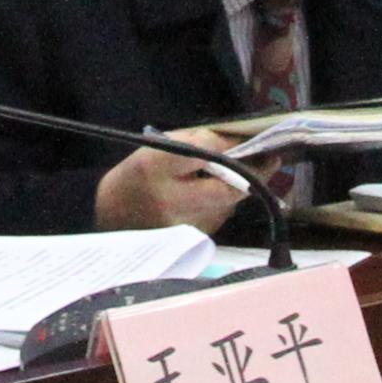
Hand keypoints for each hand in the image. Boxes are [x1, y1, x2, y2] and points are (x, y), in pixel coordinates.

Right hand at [93, 145, 250, 230]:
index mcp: (157, 167)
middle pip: (227, 188)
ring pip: (228, 204)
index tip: (259, 143)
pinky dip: (226, 203)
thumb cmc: (136, 176)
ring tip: (251, 171)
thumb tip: (238, 141)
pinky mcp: (192, 241)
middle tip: (271, 159)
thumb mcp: (158, 148)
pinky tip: (222, 193)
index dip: (236, 148)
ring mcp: (184, 226)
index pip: (207, 154)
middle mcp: (172, 200)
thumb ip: (196, 142)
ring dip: (241, 188)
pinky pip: (220, 217)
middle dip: (253, 174)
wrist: (110, 217)